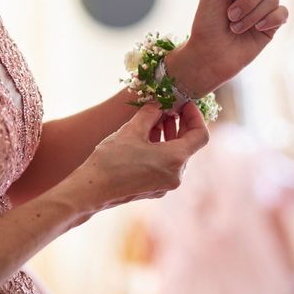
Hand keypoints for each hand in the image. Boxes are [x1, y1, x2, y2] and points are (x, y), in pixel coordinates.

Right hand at [73, 102, 208, 211]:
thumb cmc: (112, 159)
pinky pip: (165, 165)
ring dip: (169, 135)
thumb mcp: (132, 129)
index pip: (201, 135)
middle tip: (168, 107)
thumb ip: (151, 113)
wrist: (92, 190)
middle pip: (189, 145)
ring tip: (154, 119)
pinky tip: (145, 137)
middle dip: (180, 124)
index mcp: (176, 159)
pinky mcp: (154, 189)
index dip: (196, 116)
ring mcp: (165, 185)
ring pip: (176, 155)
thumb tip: (159, 103)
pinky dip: (161, 149)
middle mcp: (176, 175)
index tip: (184, 104)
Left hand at [167, 0, 287, 95]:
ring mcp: (264, 7)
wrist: (209, 54)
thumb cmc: (207, 21)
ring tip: (234, 27)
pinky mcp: (272, 25)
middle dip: (246, 0)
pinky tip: (256, 30)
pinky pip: (282, 13)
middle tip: (229, 15)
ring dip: (251, 15)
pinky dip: (268, 20)